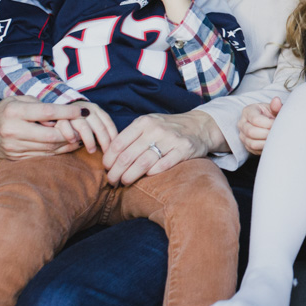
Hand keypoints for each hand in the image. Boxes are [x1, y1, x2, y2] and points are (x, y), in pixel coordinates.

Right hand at [0, 96, 88, 159]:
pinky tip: (67, 145)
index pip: (47, 113)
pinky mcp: (15, 158)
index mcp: (14, 112)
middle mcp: (12, 131)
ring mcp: (13, 147)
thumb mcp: (19, 100)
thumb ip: (39, 106)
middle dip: (70, 132)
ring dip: (67, 144)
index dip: (67, 113)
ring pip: (48, 148)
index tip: (82, 111)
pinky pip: (41, 156)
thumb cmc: (5, 110)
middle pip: (50, 135)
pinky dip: (57, 151)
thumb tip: (59, 117)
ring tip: (81, 137)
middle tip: (84, 127)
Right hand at [62, 102, 117, 153]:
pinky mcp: (60, 118)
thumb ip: (99, 130)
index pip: (108, 124)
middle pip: (99, 126)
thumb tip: (111, 145)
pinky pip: (66, 127)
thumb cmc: (79, 121)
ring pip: (84, 127)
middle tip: (106, 153)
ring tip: (91, 151)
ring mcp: (73, 113)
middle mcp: (86, 110)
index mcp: (96, 110)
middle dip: (104, 141)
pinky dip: (70, 135)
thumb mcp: (91, 121)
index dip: (113, 137)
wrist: (59, 110)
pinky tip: (73, 141)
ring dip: (89, 140)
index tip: (114, 149)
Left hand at [102, 110, 220, 185]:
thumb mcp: (148, 124)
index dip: (108, 160)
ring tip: (124, 183)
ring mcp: (170, 140)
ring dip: (129, 177)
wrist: (199, 126)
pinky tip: (146, 178)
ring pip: (142, 163)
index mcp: (143, 122)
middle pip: (127, 156)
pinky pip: (162, 166)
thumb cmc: (167, 128)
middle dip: (115, 172)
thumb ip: (130, 136)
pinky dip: (151, 174)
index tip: (107, 169)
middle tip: (112, 181)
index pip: (118, 144)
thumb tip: (108, 157)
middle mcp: (156, 129)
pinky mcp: (183, 150)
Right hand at [237, 98, 282, 155]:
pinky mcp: (246, 146)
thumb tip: (276, 101)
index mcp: (248, 111)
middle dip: (267, 134)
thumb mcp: (274, 108)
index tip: (277, 124)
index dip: (269, 123)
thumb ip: (276, 106)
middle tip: (277, 132)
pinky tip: (271, 143)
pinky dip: (264, 148)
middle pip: (251, 132)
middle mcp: (242, 123)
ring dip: (266, 142)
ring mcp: (242, 135)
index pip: (256, 120)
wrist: (267, 123)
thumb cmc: (270, 114)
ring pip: (252, 143)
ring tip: (275, 138)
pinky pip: (254, 150)